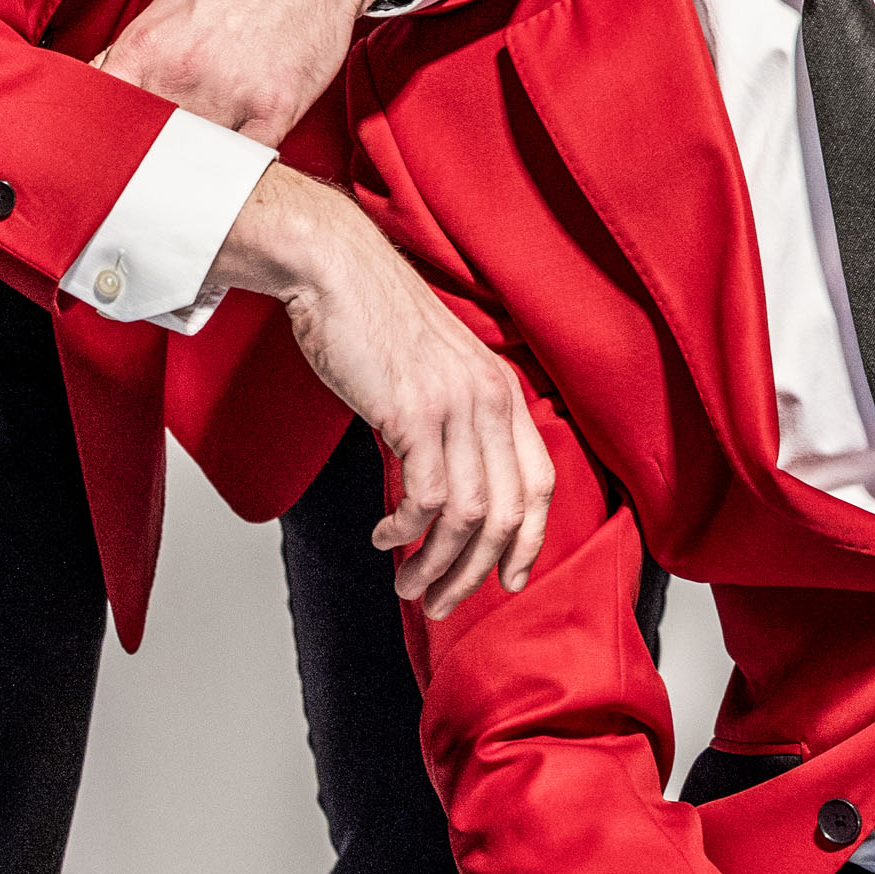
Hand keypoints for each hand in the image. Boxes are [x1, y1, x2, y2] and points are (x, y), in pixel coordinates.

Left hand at [97, 0, 397, 146]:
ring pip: (197, 159)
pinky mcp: (276, 107)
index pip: (100, 116)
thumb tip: (101, 89)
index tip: (107, 158)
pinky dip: (242, 166)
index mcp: (146, 46)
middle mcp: (181, 71)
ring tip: (207, 152)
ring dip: (199, 161)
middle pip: (148, 147)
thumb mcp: (171, 6)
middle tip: (161, 159)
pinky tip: (241, 156)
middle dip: (153, 157)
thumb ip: (136, 55)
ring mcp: (229, 92)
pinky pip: (248, 161)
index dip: (100, 145)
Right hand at [206, 166, 553, 611]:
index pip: (539, 483)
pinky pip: (424, 497)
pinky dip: (406, 531)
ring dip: (436, 563)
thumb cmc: (375, 323)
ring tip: (408, 584)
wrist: (336, 270)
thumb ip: (455, 422)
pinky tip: (385, 537)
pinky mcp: (412, 411)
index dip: (529, 541)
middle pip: (507, 512)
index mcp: (503, 391)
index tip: (509, 581)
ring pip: (467, 515)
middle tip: (440, 603)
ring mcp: (454, 405)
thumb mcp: (436, 372)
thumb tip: (448, 494)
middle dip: (476, 572)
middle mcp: (490, 399)